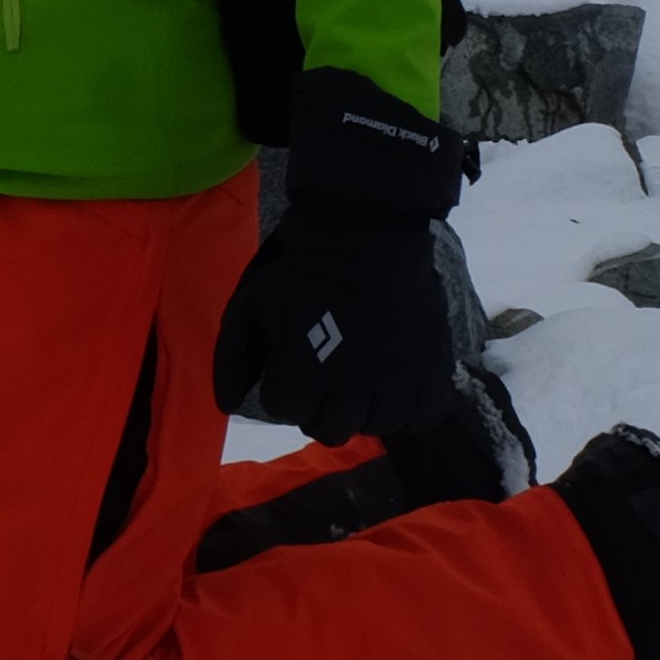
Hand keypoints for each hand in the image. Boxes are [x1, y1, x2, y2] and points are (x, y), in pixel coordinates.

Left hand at [215, 199, 458, 442]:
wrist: (366, 229)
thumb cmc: (303, 268)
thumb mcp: (251, 303)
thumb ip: (232, 356)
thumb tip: (227, 405)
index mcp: (304, 371)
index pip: (285, 410)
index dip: (282, 389)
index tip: (289, 369)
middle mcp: (352, 385)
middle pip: (330, 431)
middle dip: (318, 410)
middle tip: (322, 385)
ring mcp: (398, 377)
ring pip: (378, 427)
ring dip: (362, 413)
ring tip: (357, 388)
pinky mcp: (432, 365)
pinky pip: (426, 415)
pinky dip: (411, 411)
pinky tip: (396, 393)